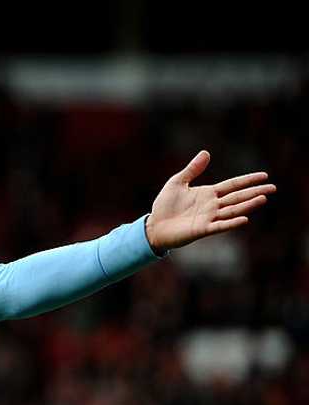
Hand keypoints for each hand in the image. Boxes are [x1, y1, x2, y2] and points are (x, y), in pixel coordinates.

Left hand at [145, 151, 274, 254]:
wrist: (154, 226)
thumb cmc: (164, 205)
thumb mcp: (177, 182)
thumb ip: (192, 169)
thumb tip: (206, 153)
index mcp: (208, 194)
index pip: (232, 185)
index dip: (247, 180)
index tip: (264, 176)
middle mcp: (212, 206)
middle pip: (238, 197)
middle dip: (255, 192)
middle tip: (273, 188)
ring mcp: (209, 218)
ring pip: (233, 210)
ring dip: (248, 205)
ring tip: (263, 198)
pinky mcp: (202, 230)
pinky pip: (220, 226)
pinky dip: (232, 223)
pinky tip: (244, 219)